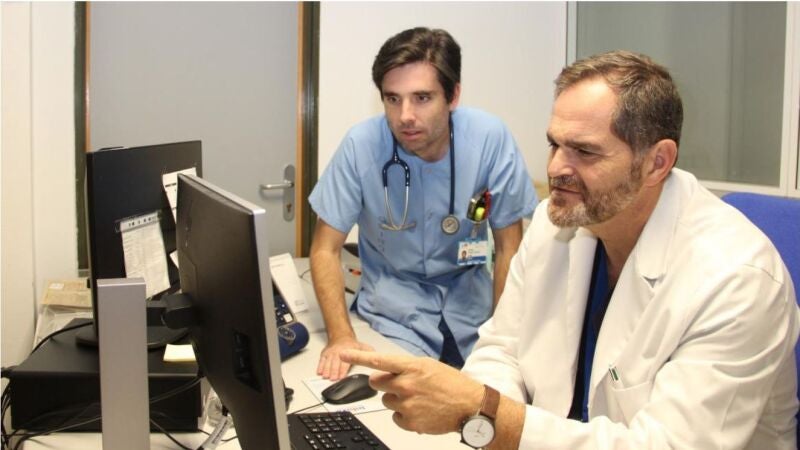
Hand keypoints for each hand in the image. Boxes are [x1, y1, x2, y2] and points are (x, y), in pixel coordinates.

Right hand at [317, 336, 373, 380]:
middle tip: (333, 379)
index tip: (341, 376)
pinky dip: (320, 366)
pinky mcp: (325, 354)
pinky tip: (319, 372)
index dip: (343, 370)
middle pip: (335, 363)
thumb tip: (376, 358)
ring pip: (328, 362)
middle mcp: (338, 351)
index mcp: (348, 350)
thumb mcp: (362, 346)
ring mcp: (331, 353)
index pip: (345, 362)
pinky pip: (321, 360)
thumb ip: (369, 352)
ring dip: (326, 370)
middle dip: (334, 371)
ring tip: (326, 376)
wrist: (341, 336)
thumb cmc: (351, 345)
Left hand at [341, 349, 482, 434]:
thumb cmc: (451, 384)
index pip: (380, 360)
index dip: (359, 357)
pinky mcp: (409, 421)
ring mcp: (407, 403)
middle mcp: (407, 384)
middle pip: (377, 383)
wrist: (469, 405)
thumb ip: (405, 367)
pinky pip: (395, 417)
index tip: (343, 354)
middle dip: (384, 383)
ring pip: (386, 400)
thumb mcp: (428, 366)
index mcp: (412, 366)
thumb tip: (385, 372)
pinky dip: (404, 415)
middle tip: (401, 385)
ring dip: (397, 400)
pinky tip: (420, 411)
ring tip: (418, 399)